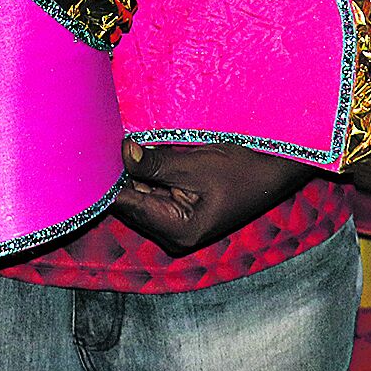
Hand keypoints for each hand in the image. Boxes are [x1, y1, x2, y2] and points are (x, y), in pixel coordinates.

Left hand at [109, 139, 315, 255]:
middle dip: (121, 171)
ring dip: (135, 169)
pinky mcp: (182, 207)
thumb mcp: (197, 163)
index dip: (109, 177)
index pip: (127, 204)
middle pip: (132, 200)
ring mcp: (178, 222)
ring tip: (122, 139)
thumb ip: (156, 162)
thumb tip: (122, 151)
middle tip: (104, 137)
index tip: (92, 150)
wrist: (278, 169)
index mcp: (177, 230)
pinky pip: (156, 189)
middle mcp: (173, 233)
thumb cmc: (244, 169)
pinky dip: (149, 171)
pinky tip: (142, 149)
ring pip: (142, 193)